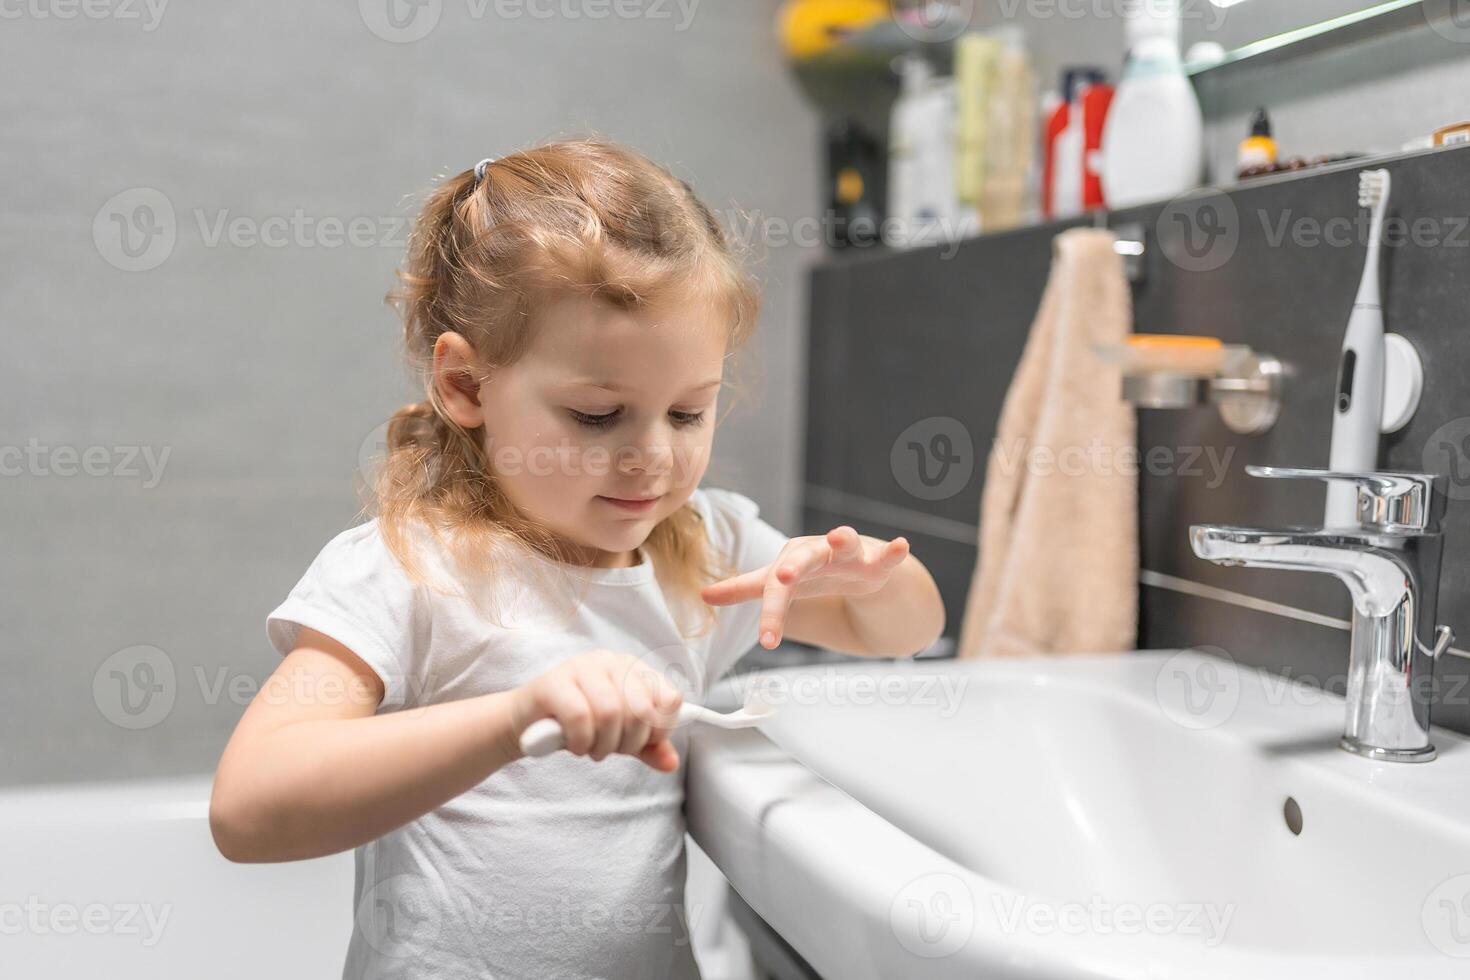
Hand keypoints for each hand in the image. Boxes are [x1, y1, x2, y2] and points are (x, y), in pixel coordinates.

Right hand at [510, 650, 683, 771]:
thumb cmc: (577, 724)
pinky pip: (580, 717)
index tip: (639, 742)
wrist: (526, 723)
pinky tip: (576, 746)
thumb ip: (648, 747)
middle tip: (611, 749)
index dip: (659, 730)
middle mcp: (610, 660)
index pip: (670, 698)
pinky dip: (582, 742)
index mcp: (633, 668)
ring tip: (592, 748)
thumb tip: (671, 763)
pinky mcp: (553, 682)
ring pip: (611, 713)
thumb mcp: (619, 736)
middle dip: (630, 742)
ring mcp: (581, 667)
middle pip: (642, 709)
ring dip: (604, 745)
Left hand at [700, 526, 909, 649]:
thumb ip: (743, 588)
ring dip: (842, 538)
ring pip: (845, 543)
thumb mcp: (778, 582)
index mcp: (792, 561)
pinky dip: (894, 551)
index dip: (772, 614)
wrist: (856, 565)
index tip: (768, 641)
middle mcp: (818, 553)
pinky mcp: (876, 561)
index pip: (776, 588)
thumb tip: (703, 594)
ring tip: (839, 535)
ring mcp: (848, 555)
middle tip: (784, 578)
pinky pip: (887, 554)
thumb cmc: (812, 573)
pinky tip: (902, 545)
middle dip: (794, 567)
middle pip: (802, 559)